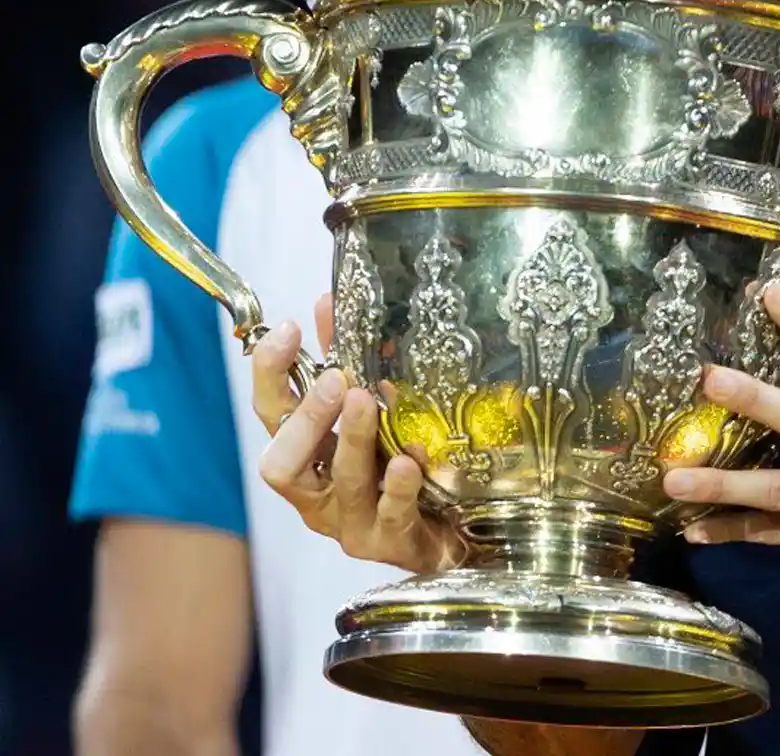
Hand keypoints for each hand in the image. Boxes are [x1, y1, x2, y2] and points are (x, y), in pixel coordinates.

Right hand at [252, 295, 462, 575]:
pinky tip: (407, 461)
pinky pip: (391, 515)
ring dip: (351, 439)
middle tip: (335, 377)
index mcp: (307, 455)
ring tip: (366, 401)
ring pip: (340, 483)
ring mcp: (352, 521)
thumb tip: (330, 301)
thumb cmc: (396, 464)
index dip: (271, 373)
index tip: (288, 331)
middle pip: (284, 462)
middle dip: (306, 417)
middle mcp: (318, 492)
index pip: (271, 414)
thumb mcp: (369, 409)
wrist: (447, 531)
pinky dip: (398, 487)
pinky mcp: (391, 541)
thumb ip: (345, 359)